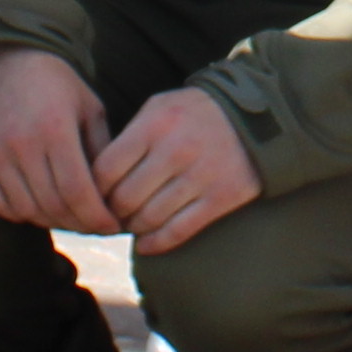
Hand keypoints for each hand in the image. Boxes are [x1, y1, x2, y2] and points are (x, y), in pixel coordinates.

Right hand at [0, 47, 119, 232]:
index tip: (112, 227)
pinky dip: (19, 214)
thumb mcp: (88, 106)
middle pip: (53, 205)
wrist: (1, 56)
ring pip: (26, 209)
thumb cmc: (54, 82)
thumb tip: (115, 193)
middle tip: (95, 227)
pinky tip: (37, 208)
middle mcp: (22, 144)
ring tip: (69, 218)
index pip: (78, 192)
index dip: (98, 217)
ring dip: (51, 221)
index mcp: (56, 128)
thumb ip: (102, 148)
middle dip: (80, 224)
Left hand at [95, 85, 262, 255]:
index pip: (106, 169)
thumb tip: (97, 177)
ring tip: (131, 225)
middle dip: (112, 212)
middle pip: (124, 198)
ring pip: (148, 218)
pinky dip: (156, 243)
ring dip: (134, 228)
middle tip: (111, 216)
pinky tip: (146, 243)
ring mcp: (200, 176)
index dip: (93, 189)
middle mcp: (175, 151)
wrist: (258, 118)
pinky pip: (178, 231)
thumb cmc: (197, 113)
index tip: (93, 197)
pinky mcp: (221, 198)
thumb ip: (130, 136)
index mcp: (155, 125)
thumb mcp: (160, 107)